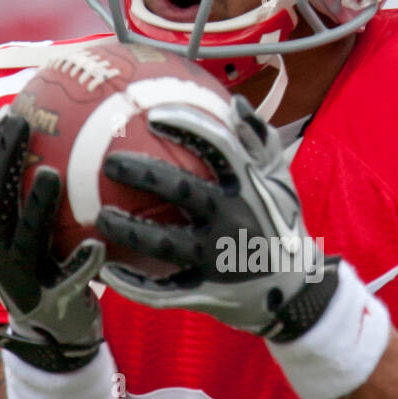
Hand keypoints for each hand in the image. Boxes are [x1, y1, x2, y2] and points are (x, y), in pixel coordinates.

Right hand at [0, 106, 105, 370]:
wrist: (57, 342)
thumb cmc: (54, 274)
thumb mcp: (40, 237)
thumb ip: (42, 199)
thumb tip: (71, 143)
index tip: (8, 113)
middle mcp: (0, 255)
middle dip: (4, 161)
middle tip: (23, 124)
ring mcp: (23, 281)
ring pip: (25, 239)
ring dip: (37, 206)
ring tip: (53, 174)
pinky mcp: (51, 304)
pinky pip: (68, 281)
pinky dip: (81, 263)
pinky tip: (99, 244)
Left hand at [96, 96, 339, 338]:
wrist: (297, 294)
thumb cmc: (282, 228)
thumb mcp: (282, 184)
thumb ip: (262, 143)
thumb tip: (237, 104)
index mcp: (252, 189)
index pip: (220, 147)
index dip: (187, 126)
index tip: (154, 116)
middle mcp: (235, 221)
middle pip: (182, 191)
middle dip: (143, 173)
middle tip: (110, 162)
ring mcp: (219, 260)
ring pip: (164, 243)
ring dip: (128, 230)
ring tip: (100, 217)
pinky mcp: (207, 293)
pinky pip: (164, 290)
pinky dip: (134, 284)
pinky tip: (106, 271)